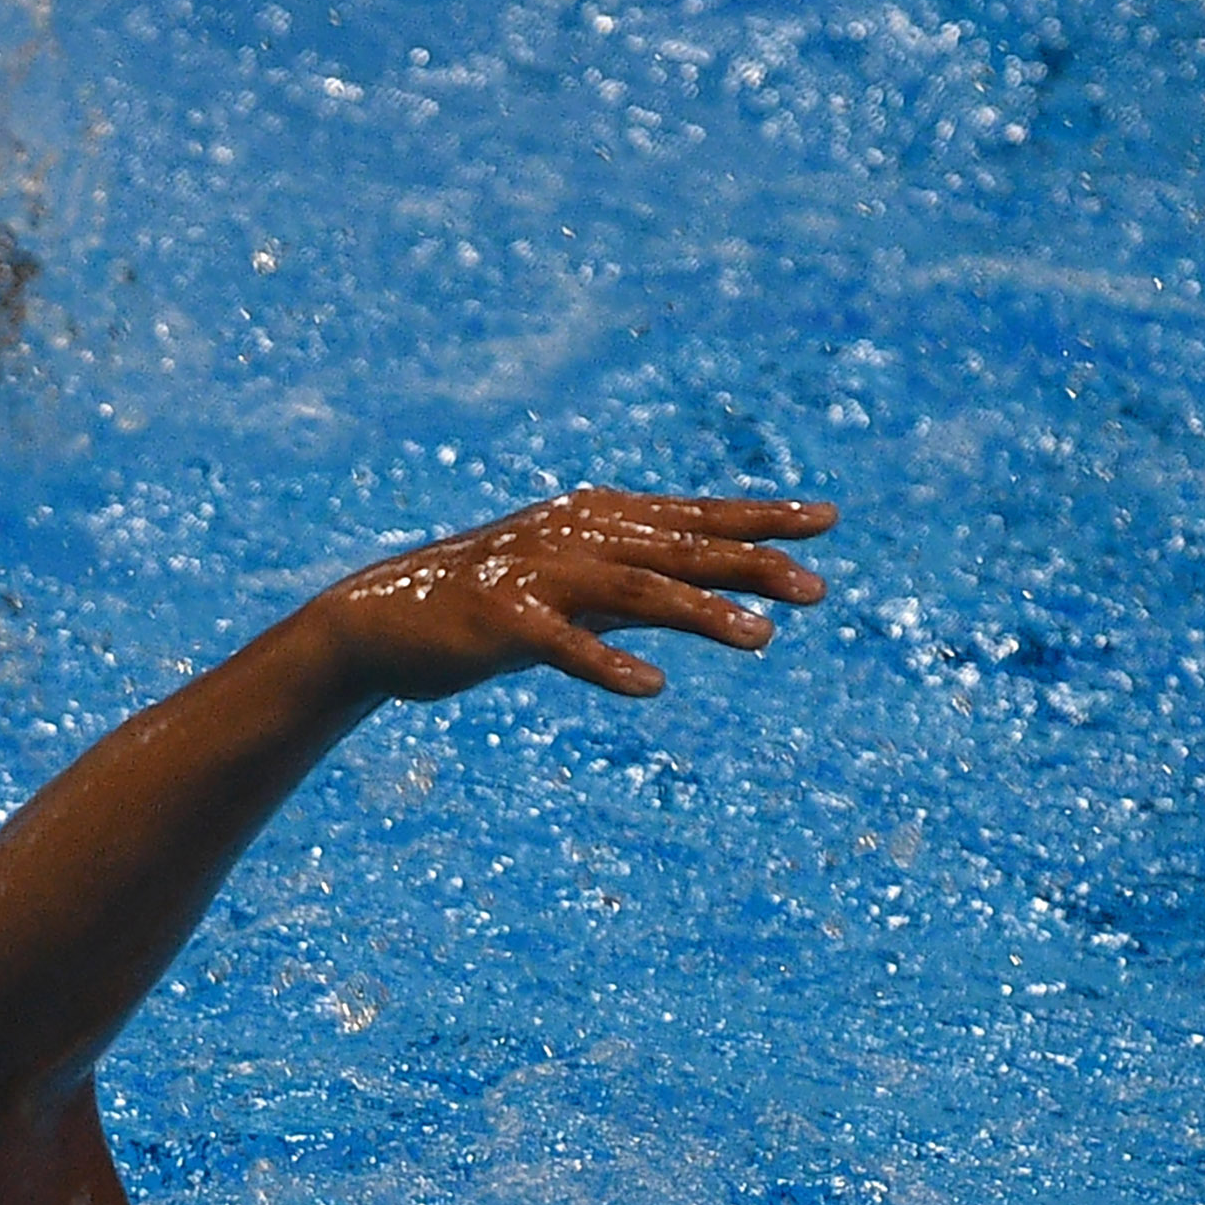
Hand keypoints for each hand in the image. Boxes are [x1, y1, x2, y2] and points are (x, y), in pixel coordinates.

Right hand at [314, 487, 834, 702]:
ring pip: (635, 590)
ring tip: (761, 640)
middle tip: (815, 591)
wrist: (378, 622)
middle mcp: (573, 535)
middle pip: (679, 549)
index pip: (693, 517)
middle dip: (752, 566)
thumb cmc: (485, 607)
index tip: (826, 521)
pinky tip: (651, 687)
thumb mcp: (573, 588)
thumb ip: (638, 583)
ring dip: (701, 614)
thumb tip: (717, 592)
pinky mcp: (500, 622)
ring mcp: (536, 575)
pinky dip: (606, 663)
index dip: (759, 518)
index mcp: (594, 518)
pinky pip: (563, 645)